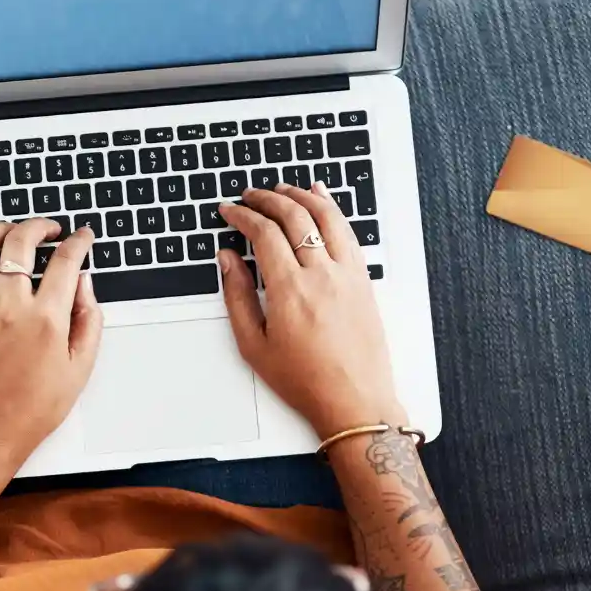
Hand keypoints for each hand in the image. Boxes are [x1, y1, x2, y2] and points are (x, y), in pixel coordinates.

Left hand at [0, 218, 102, 466]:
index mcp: (46, 319)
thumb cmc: (32, 408)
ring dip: (2, 228)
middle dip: (40, 227)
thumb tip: (85, 283)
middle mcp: (9, 306)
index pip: (65, 262)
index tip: (83, 237)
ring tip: (15, 228)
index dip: (78, 242)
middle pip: (22, 243)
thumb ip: (88, 321)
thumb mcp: (79, 369)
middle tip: (50, 229)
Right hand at [218, 183, 398, 436]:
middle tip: (250, 195)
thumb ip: (237, 296)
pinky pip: (348, 233)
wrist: (354, 401)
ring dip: (302, 195)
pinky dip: (333, 210)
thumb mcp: (253, 344)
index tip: (229, 211)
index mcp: (289, 289)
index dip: (242, 215)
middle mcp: (321, 275)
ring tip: (284, 188)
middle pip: (293, 217)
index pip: (263, 233)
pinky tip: (323, 200)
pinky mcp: (364, 280)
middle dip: (267, 199)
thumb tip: (227, 260)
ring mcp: (347, 275)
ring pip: (325, 216)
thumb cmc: (305, 380)